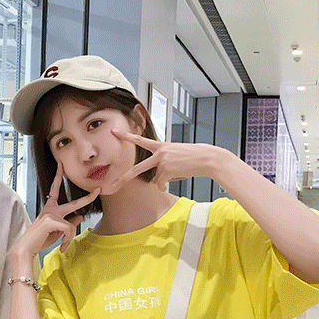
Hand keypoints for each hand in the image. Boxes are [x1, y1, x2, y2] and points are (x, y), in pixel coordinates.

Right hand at [12, 162, 99, 258]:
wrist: (27, 247)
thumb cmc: (39, 239)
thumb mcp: (56, 230)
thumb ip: (68, 222)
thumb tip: (80, 216)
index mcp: (49, 208)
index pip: (55, 190)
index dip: (58, 177)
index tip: (61, 165)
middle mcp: (50, 209)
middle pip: (74, 203)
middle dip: (88, 198)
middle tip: (98, 190)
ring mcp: (51, 214)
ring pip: (71, 224)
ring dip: (69, 237)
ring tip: (62, 245)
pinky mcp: (51, 220)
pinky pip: (68, 229)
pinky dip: (66, 240)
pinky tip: (61, 246)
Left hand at [102, 119, 218, 192]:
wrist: (206, 158)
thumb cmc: (192, 157)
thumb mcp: (174, 155)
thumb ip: (161, 164)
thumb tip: (155, 181)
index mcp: (160, 146)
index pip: (139, 140)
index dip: (126, 136)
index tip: (114, 132)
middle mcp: (159, 152)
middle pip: (137, 169)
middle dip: (124, 178)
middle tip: (113, 185)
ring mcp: (162, 161)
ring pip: (155, 180)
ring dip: (163, 181)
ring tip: (177, 172)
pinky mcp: (167, 171)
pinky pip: (161, 184)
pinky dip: (165, 187)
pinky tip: (175, 180)